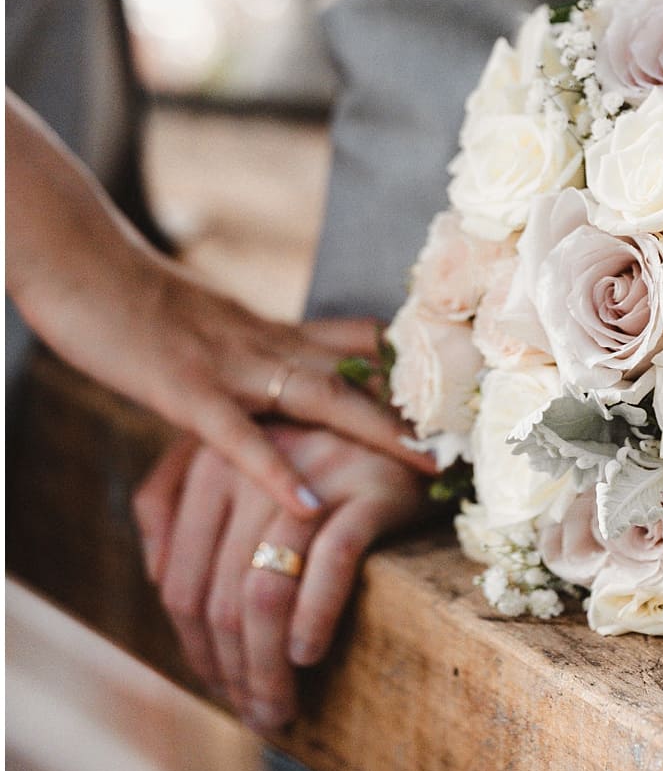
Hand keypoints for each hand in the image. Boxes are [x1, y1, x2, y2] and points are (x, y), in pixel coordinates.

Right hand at [6, 91, 431, 512]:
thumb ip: (251, 351)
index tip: (464, 391)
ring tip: (426, 465)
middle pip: (358, 373)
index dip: (412, 367)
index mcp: (271, 331)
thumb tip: (281, 377)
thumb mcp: (211, 324)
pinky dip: (275, 471)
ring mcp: (229, 365)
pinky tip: (308, 507)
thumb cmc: (136, 300)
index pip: (357, 343)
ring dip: (377, 432)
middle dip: (416, 408)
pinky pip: (238, 437)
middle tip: (470, 438)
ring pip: (319, 397)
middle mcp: (266, 342)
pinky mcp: (184, 390)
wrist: (83, 264)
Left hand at [135, 424, 426, 731]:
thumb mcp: (248, 477)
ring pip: (265, 591)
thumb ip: (184, 509)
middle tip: (258, 717)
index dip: (196, 650)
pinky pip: (332, 562)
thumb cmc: (323, 472)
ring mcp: (314, 473)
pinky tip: (308, 655)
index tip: (223, 692)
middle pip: (221, 596)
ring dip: (267, 666)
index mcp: (212, 463)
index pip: (180, 581)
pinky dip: (314, 616)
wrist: (414, 437)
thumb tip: (155, 582)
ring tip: (279, 708)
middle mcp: (254, 463)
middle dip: (234, 672)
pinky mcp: (371, 486)